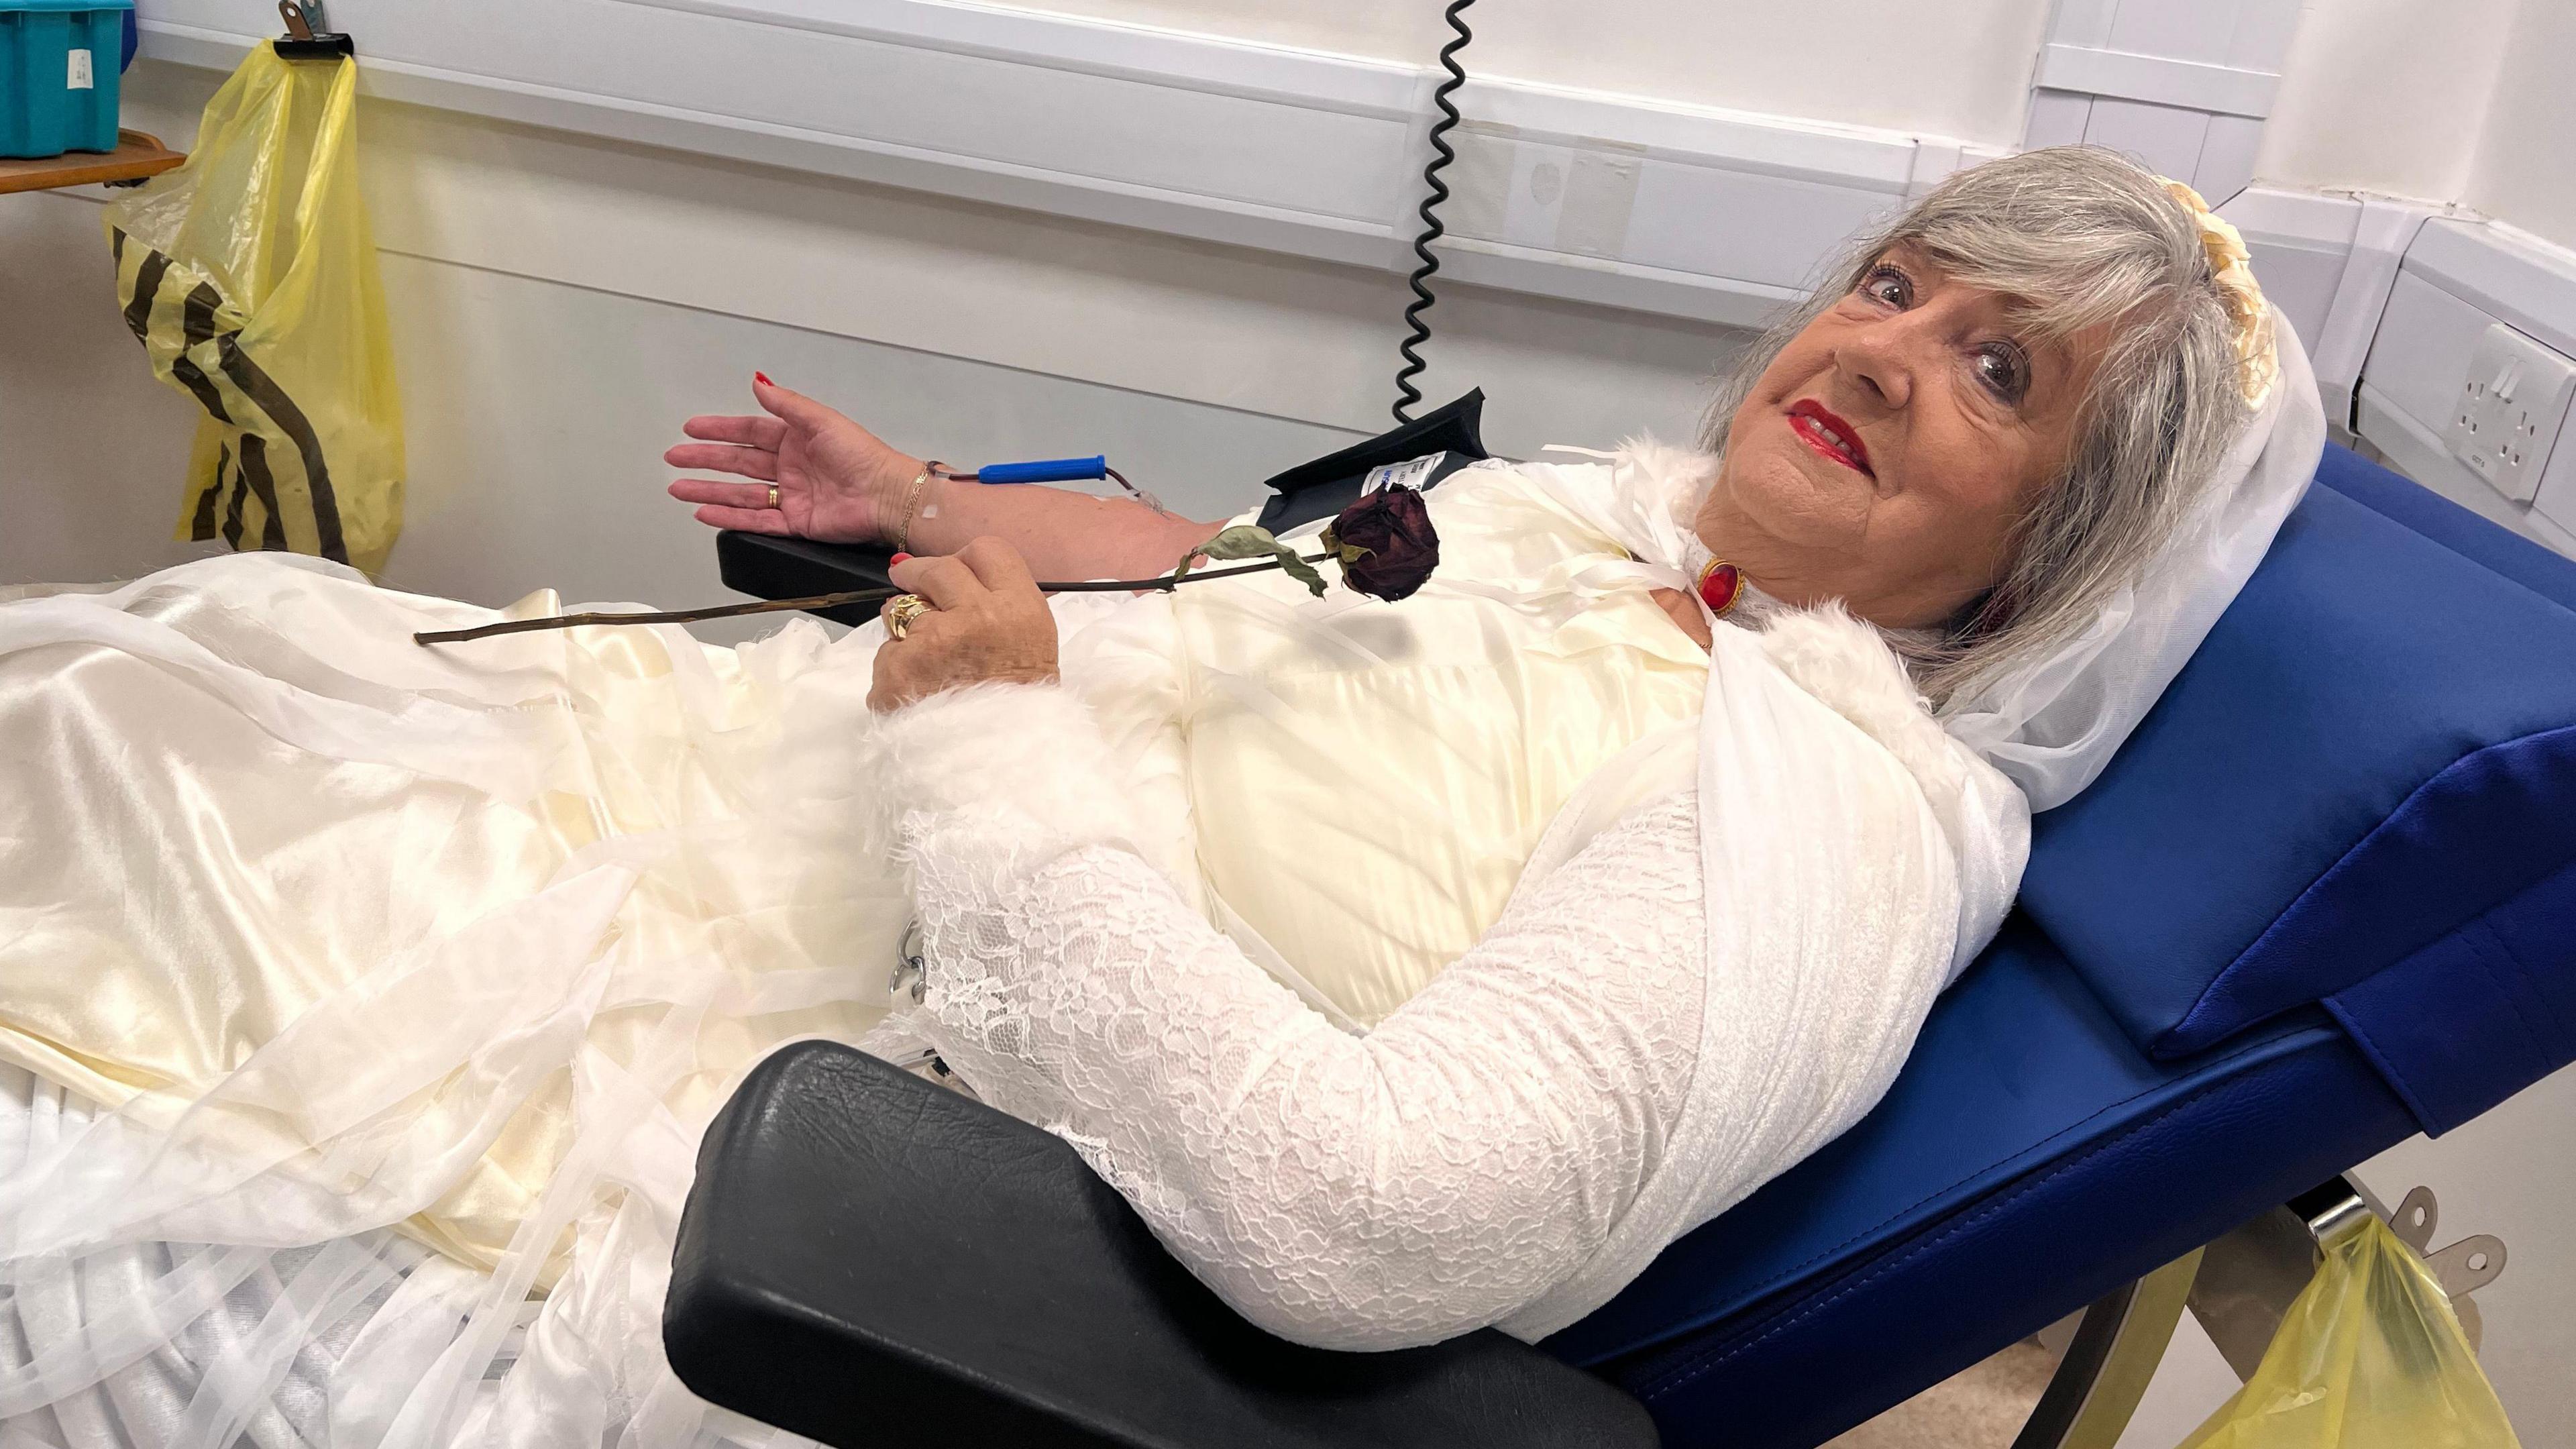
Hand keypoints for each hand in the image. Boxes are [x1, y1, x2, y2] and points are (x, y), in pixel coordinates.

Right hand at [666, 375, 925, 543]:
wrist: (887, 496)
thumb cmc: (864, 456)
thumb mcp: (821, 420)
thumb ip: (786, 404)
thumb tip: (758, 381)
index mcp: (797, 439)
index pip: (749, 431)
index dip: (719, 430)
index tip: (692, 429)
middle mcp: (791, 467)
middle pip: (738, 462)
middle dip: (705, 460)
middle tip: (675, 458)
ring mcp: (792, 496)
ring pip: (740, 493)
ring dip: (708, 490)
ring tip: (679, 489)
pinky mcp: (796, 522)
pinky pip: (756, 520)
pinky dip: (730, 517)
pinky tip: (706, 512)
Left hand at [869, 538, 1060, 711]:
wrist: (997, 775)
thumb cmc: (1021, 716)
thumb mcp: (1034, 651)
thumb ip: (1001, 609)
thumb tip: (950, 577)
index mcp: (1020, 610)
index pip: (987, 551)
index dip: (967, 560)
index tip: (956, 572)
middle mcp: (978, 616)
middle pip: (938, 569)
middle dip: (919, 574)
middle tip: (909, 580)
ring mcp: (933, 642)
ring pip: (900, 609)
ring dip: (904, 627)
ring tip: (926, 664)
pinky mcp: (897, 669)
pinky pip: (886, 654)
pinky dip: (895, 672)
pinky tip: (916, 696)